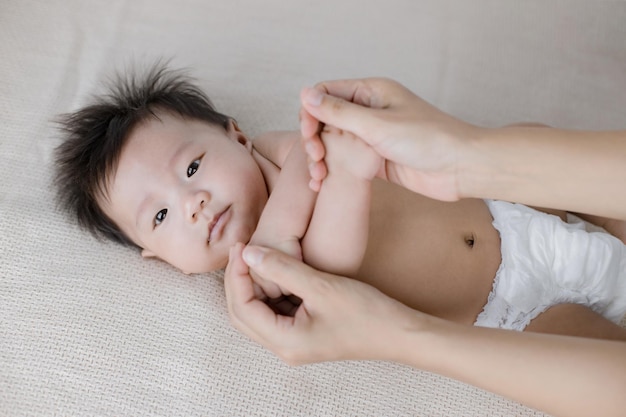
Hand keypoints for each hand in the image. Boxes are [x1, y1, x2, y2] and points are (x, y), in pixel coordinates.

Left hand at [224, 242, 418, 364]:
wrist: (398, 333)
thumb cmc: (366, 312)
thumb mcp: (321, 285)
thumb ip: (282, 268)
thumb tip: (248, 252)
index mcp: (286, 341)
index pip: (243, 307)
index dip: (237, 275)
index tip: (242, 246)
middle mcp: (284, 347)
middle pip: (243, 314)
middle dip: (238, 281)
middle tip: (242, 248)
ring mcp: (293, 343)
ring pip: (255, 314)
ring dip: (250, 286)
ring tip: (252, 256)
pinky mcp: (302, 334)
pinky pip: (272, 313)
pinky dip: (266, 292)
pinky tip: (271, 271)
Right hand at [300, 77, 480, 200]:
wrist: (460, 168)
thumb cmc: (427, 139)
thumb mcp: (377, 125)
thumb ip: (339, 112)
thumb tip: (305, 94)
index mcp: (371, 92)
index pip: (326, 93)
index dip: (311, 111)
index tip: (309, 134)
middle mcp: (369, 111)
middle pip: (326, 118)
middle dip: (314, 137)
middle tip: (316, 158)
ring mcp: (371, 136)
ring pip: (334, 142)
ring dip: (321, 157)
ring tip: (318, 176)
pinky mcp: (375, 159)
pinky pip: (346, 161)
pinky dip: (332, 170)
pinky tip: (323, 184)